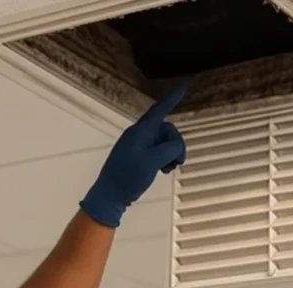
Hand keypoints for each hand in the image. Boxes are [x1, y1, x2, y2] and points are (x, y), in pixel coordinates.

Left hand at [79, 85, 187, 227]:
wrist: (110, 196)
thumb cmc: (126, 177)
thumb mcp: (152, 162)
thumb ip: (169, 149)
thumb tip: (177, 147)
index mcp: (139, 132)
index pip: (159, 110)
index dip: (172, 98)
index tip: (182, 86)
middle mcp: (139, 135)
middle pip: (167, 130)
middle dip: (176, 144)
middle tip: (177, 162)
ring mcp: (139, 146)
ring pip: (165, 142)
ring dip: (171, 154)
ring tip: (168, 169)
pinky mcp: (140, 157)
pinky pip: (159, 151)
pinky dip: (165, 159)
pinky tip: (163, 170)